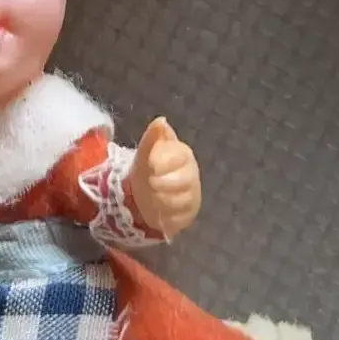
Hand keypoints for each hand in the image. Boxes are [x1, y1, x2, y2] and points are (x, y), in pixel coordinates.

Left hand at [129, 117, 201, 238]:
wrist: (149, 191)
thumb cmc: (150, 166)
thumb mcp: (147, 150)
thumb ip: (153, 136)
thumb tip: (161, 120)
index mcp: (183, 154)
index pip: (178, 157)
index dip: (161, 161)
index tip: (149, 164)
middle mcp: (192, 174)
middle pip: (182, 181)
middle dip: (161, 183)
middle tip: (150, 182)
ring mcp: (192, 195)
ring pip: (179, 202)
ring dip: (160, 200)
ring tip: (151, 196)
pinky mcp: (188, 214)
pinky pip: (178, 219)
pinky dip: (164, 216)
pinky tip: (157, 210)